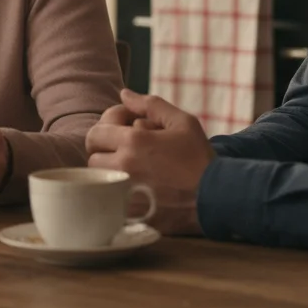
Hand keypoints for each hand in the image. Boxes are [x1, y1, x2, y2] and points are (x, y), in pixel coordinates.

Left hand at [86, 89, 214, 235]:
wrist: (215, 197)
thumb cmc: (199, 158)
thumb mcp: (182, 123)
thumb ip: (150, 105)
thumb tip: (124, 94)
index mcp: (134, 141)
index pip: (96, 132)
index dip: (108, 130)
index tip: (124, 132)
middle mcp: (123, 165)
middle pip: (93, 156)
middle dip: (106, 151)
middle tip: (126, 151)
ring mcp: (123, 191)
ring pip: (98, 179)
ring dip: (108, 171)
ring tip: (132, 169)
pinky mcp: (127, 213)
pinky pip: (106, 200)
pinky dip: (113, 193)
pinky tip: (134, 188)